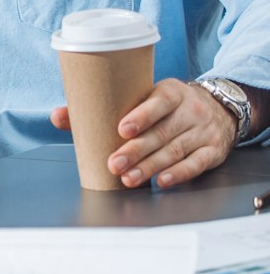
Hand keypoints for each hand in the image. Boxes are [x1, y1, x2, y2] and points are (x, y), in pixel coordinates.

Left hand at [50, 78, 235, 188]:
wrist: (217, 109)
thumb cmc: (165, 106)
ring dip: (151, 166)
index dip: (141, 115)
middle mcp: (191, 110)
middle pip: (163, 132)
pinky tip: (162, 181)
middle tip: (115, 164)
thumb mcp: (141, 98)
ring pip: (176, 150)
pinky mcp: (213, 150)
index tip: (122, 129)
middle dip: (137, 150)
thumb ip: (100, 107)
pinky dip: (179, 173)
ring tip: (129, 178)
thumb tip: (57, 116)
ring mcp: (203, 131)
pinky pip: (197, 163)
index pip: (159, 102)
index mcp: (171, 92)